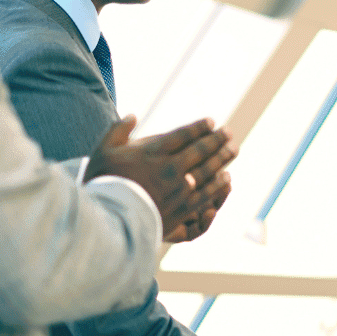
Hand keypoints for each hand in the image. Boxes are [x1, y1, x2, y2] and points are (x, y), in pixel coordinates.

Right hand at [85, 116, 234, 243]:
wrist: (109, 219)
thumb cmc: (103, 184)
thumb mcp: (103, 151)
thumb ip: (118, 130)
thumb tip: (132, 115)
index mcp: (154, 151)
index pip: (184, 134)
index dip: (200, 126)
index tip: (211, 122)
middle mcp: (170, 167)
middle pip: (201, 150)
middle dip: (217, 139)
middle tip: (229, 133)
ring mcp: (179, 188)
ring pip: (208, 170)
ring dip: (223, 158)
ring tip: (233, 150)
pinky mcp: (182, 208)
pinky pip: (207, 193)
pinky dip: (219, 184)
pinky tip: (227, 178)